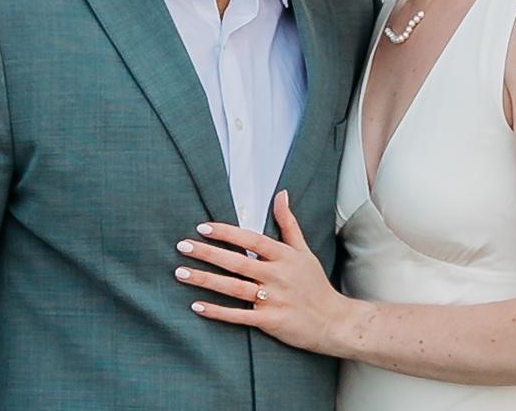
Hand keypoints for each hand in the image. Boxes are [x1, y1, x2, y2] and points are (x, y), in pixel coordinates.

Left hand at [176, 190, 358, 353]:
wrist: (334, 321)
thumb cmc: (315, 284)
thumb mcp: (304, 251)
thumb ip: (288, 223)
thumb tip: (281, 193)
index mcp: (284, 256)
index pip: (251, 240)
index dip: (226, 233)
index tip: (202, 227)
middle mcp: (277, 276)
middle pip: (237, 262)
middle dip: (208, 253)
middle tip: (182, 246)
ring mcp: (273, 299)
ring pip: (233, 288)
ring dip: (205, 280)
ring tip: (181, 273)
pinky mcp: (270, 321)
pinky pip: (239, 316)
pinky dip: (217, 312)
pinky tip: (197, 306)